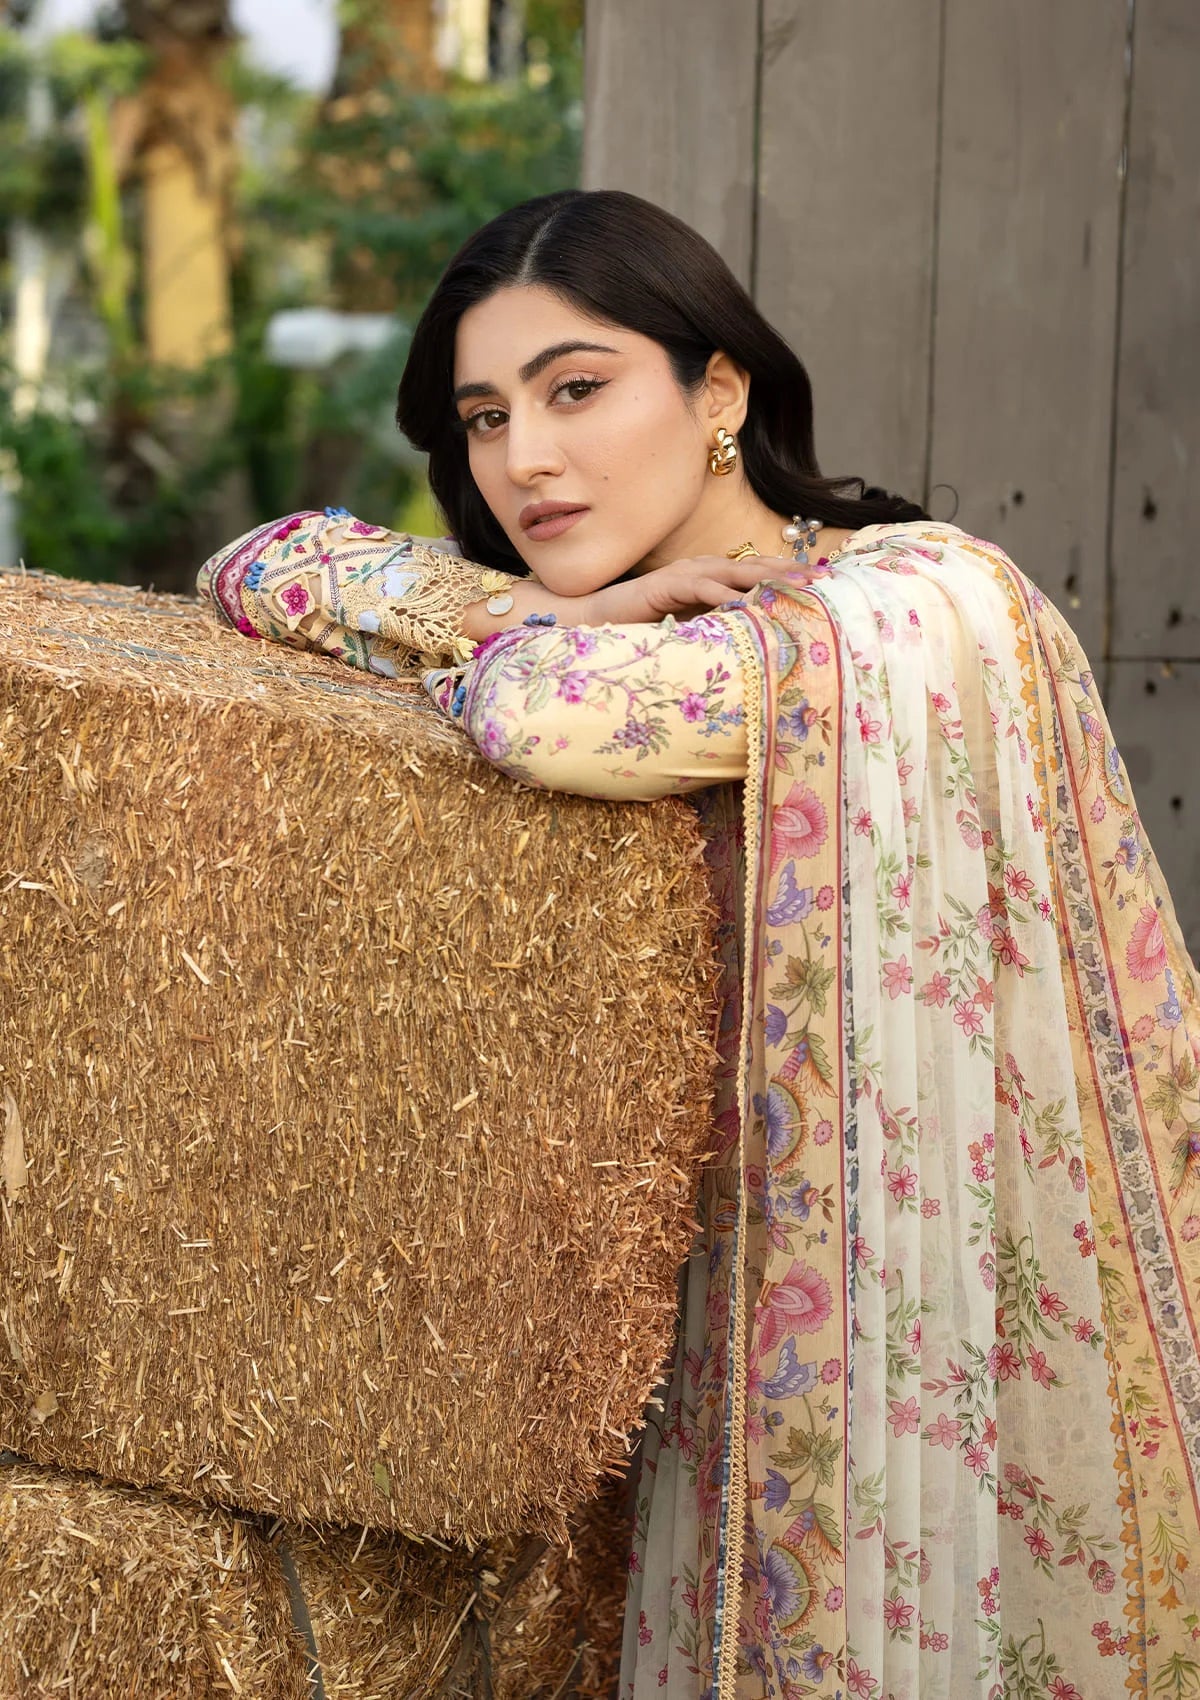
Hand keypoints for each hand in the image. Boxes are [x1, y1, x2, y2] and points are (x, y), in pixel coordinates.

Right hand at [590, 555, 828, 624]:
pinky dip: (721, 594)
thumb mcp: (693, 627)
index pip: (756, 572)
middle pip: (752, 566)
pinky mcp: (664, 585)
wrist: (598, 618)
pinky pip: (699, 588)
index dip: (787, 575)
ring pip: (731, 572)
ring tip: (792, 585)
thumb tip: (756, 638)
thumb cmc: (645, 625)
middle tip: (819, 578)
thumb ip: (721, 626)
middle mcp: (701, 569)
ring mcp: (683, 574)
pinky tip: (741, 602)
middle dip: (787, 572)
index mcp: (710, 576)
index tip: (820, 583)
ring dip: (764, 578)